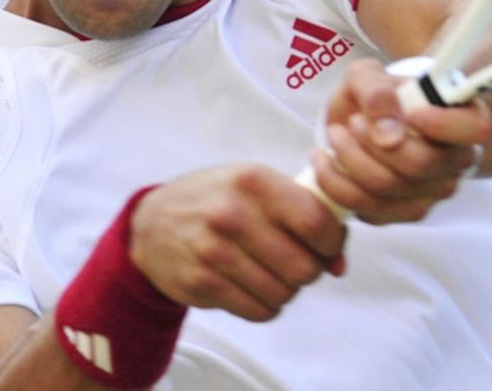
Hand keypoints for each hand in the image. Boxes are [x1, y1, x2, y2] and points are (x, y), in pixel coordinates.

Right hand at [129, 166, 346, 321]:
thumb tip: (339, 265)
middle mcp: (233, 214)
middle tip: (299, 262)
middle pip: (303, 267)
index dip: (333, 242)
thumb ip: (304, 213)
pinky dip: (266, 306)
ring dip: (287, 289)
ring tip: (273, 273)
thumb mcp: (257, 186)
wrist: (152, 224)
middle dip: (311, 271)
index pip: (315, 222)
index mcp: (254, 181)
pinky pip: (259, 311)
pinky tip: (254, 287)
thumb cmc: (217, 200)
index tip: (327, 245)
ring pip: (283, 293)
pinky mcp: (202, 283)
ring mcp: (214, 251)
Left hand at [310, 59, 491, 223]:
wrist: (363, 121)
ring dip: (350, 161)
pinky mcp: (404, 212)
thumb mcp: (369, 76)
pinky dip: (338, 185)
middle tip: (352, 122)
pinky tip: (326, 162)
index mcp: (464, 119)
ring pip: (389, 189)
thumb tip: (388, 134)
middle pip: (420, 164)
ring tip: (335, 136)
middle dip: (373, 142)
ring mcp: (433, 192)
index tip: (413, 113)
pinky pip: (370, 210)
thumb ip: (377, 93)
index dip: (445, 125)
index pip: (476, 129)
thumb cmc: (376, 95)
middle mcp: (456, 161)